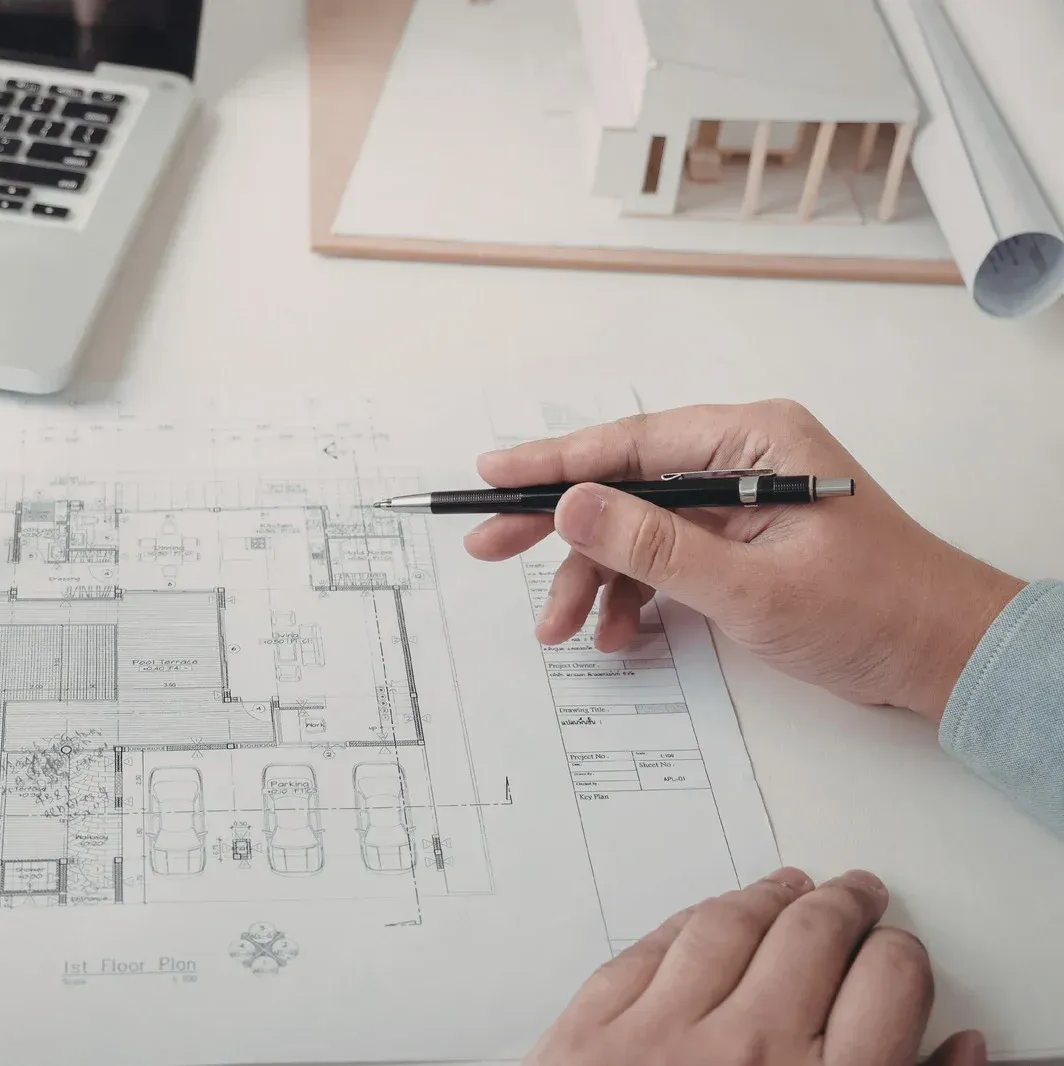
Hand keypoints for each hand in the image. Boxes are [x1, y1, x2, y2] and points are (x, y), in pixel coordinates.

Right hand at [466, 400, 1023, 721]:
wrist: (941, 658)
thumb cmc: (873, 613)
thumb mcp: (751, 587)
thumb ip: (654, 546)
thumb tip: (572, 505)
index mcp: (754, 441)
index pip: (630, 443)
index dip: (552, 463)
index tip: (490, 477)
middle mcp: (742, 459)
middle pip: (622, 482)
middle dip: (558, 526)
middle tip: (488, 548)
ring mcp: (738, 501)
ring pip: (636, 529)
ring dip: (594, 578)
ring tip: (563, 629)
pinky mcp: (739, 542)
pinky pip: (665, 558)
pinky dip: (634, 595)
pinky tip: (617, 633)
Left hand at [528, 867, 985, 1065]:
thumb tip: (959, 1053)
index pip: (891, 985)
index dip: (901, 959)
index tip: (898, 956)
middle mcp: (747, 1051)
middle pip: (812, 936)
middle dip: (844, 907)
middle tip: (856, 894)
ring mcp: (661, 1033)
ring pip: (727, 926)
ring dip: (765, 897)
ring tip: (787, 887)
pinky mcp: (589, 1029)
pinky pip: (647, 949)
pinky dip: (685, 924)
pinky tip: (702, 919)